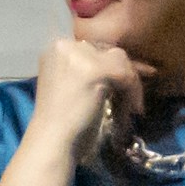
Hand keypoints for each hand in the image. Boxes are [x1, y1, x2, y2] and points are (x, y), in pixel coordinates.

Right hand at [0, 30, 152, 185]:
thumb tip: (118, 70)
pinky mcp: (96, 69)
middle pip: (108, 52)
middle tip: (129, 99)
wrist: (51, 140)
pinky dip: (134, 93)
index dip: (110, 68)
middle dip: (122, 75)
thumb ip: (85, 72)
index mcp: (56, 48)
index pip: (93, 49)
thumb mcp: (68, 86)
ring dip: (131, 84)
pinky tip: (133, 110)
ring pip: (120, 60)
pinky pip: (126, 75)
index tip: (120, 89)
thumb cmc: (58, 122)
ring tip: (131, 108)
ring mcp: (80, 55)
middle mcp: (65, 45)